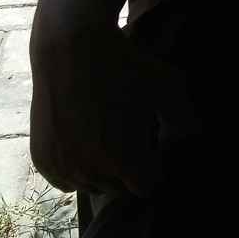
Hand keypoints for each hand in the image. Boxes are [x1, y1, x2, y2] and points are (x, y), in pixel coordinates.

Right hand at [30, 19, 200, 197]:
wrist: (72, 47)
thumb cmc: (124, 64)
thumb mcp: (166, 85)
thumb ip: (185, 117)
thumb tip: (195, 138)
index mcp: (126, 162)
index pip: (147, 187)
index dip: (153, 167)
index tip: (152, 148)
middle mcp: (93, 172)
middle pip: (119, 190)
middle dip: (128, 171)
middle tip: (129, 141)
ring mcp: (64, 167)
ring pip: (91, 187)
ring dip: (101, 172)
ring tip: (107, 139)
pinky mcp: (43, 159)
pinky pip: (64, 181)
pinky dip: (74, 170)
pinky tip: (84, 146)